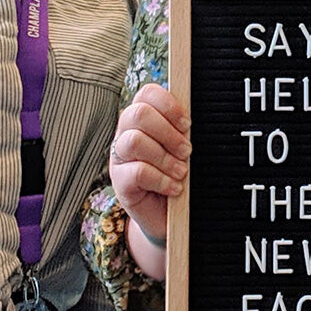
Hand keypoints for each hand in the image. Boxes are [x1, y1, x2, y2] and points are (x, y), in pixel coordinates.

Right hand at [109, 84, 190, 261]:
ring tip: (181, 172)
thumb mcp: (182, 150)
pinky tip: (174, 188)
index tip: (187, 124)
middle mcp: (126, 133)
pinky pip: (138, 172)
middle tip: (187, 151)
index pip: (147, 93)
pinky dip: (162, 179)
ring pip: (135, 141)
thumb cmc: (177, 177)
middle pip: (139, 113)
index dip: (168, 105)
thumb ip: (182, 132)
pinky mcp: (120, 183)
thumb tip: (191, 122)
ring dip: (165, 157)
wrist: (168, 217)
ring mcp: (119, 158)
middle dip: (168, 132)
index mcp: (143, 119)